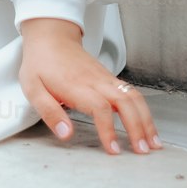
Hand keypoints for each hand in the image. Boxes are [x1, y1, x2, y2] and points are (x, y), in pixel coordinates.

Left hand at [18, 17, 162, 155]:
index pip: (100, 108)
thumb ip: (49, 112)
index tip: (114, 150)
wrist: (51, 36)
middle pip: (125, 102)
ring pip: (133, 96)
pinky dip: (143, 110)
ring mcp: (106, 78)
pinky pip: (132, 93)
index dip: (109, 130)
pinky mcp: (110, 78)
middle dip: (137, 127)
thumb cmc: (41, 63)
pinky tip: (147, 126)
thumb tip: (66, 134)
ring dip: (146, 120)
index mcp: (77, 86)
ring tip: (153, 143)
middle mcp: (96, 81)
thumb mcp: (33, 88)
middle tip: (142, 151)